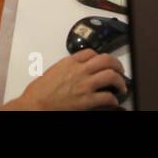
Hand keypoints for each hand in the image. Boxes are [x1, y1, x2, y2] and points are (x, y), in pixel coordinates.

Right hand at [11, 50, 127, 110]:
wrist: (36, 104)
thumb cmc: (40, 91)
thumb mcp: (54, 71)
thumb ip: (67, 67)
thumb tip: (77, 69)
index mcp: (70, 62)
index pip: (91, 53)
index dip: (101, 57)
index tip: (104, 63)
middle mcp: (80, 71)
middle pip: (106, 60)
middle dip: (117, 65)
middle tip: (120, 71)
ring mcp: (84, 85)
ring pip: (111, 75)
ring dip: (120, 81)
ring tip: (121, 86)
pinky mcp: (87, 100)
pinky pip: (107, 97)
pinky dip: (114, 100)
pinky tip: (113, 101)